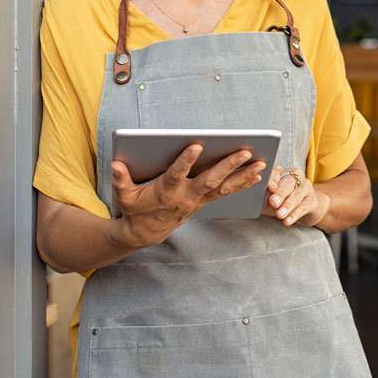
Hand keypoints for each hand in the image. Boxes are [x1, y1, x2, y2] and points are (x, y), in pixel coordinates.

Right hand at [111, 144, 266, 247]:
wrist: (146, 233)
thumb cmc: (135, 208)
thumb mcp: (124, 195)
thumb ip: (121, 180)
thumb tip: (116, 165)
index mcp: (166, 191)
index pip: (176, 174)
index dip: (186, 161)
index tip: (197, 145)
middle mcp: (186, 196)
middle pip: (210, 180)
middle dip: (228, 165)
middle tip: (245, 151)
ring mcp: (198, 200)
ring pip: (224, 187)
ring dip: (243, 175)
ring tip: (261, 163)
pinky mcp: (204, 201)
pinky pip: (226, 192)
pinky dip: (242, 183)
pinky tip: (257, 174)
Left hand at [263, 165, 330, 226]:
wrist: (302, 209)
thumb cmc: (280, 202)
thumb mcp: (268, 199)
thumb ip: (262, 196)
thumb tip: (251, 198)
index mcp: (281, 172)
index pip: (276, 174)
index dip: (272, 180)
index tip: (269, 188)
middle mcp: (295, 176)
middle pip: (288, 183)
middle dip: (280, 193)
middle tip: (273, 203)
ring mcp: (306, 187)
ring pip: (297, 195)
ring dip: (287, 205)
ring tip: (280, 215)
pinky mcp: (313, 200)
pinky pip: (304, 207)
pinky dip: (295, 214)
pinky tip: (288, 221)